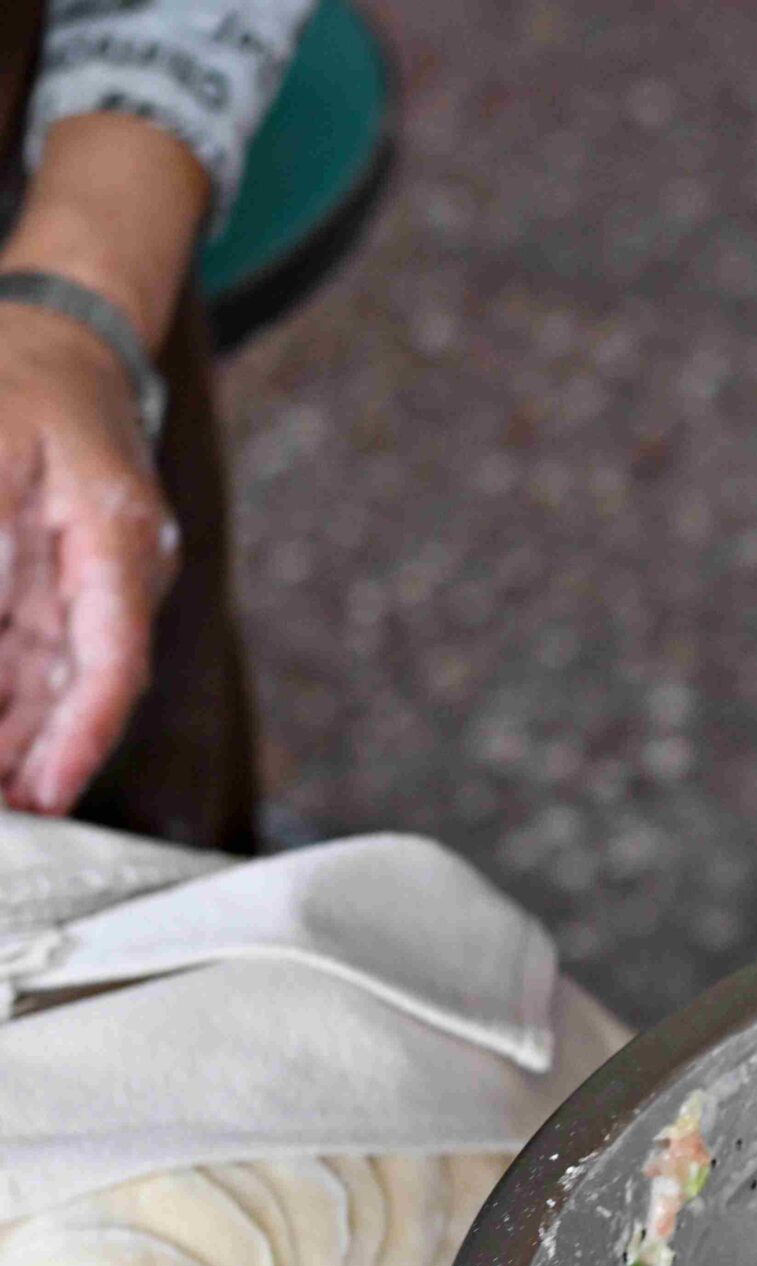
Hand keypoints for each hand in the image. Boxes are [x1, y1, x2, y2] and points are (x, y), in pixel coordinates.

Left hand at [0, 304, 174, 813]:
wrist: (62, 334)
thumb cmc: (24, 371)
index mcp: (120, 541)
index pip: (113, 664)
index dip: (80, 738)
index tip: (48, 796)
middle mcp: (119, 574)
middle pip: (82, 688)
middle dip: (37, 758)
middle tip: (4, 816)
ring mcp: (92, 581)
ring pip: (55, 681)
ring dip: (19, 738)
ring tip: (0, 795)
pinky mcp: (60, 581)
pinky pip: (34, 655)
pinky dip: (11, 701)